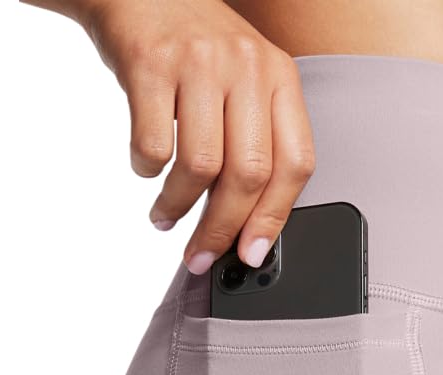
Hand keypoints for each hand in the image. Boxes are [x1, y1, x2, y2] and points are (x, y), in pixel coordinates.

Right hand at [81, 0, 314, 273]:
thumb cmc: (196, 50)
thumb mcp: (245, 82)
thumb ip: (256, 143)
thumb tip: (249, 228)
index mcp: (281, 78)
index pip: (296, 164)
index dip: (273, 219)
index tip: (251, 254)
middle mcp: (247, 67)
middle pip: (249, 174)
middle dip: (222, 229)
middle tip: (200, 255)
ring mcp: (200, 62)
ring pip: (202, 165)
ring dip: (179, 207)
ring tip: (165, 218)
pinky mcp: (150, 62)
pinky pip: (154, 143)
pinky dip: (146, 171)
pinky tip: (146, 170)